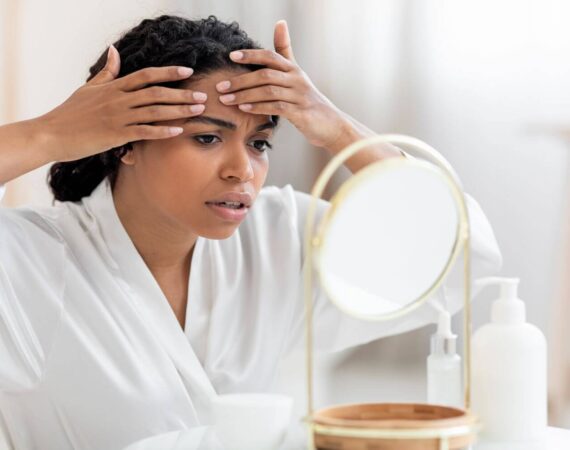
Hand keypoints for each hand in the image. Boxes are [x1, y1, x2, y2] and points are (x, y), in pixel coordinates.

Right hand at [36, 45, 206, 162]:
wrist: (51, 134)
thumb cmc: (70, 112)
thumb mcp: (89, 88)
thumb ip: (107, 72)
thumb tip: (113, 51)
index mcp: (114, 87)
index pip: (146, 75)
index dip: (168, 73)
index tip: (187, 71)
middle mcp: (118, 99)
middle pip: (156, 92)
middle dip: (182, 94)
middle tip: (203, 96)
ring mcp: (117, 117)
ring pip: (154, 111)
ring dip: (178, 110)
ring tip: (198, 110)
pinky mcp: (115, 134)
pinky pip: (143, 131)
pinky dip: (162, 131)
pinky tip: (178, 130)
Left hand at [215, 20, 349, 150]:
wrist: (330, 124)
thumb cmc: (308, 100)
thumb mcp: (296, 74)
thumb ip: (285, 51)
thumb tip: (279, 22)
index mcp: (293, 69)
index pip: (270, 56)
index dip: (251, 55)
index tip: (231, 56)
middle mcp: (296, 79)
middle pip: (265, 74)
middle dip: (240, 80)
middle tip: (220, 86)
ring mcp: (299, 96)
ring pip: (268, 91)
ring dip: (245, 95)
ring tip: (226, 100)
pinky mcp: (300, 112)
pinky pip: (276, 107)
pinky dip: (258, 107)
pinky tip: (244, 109)